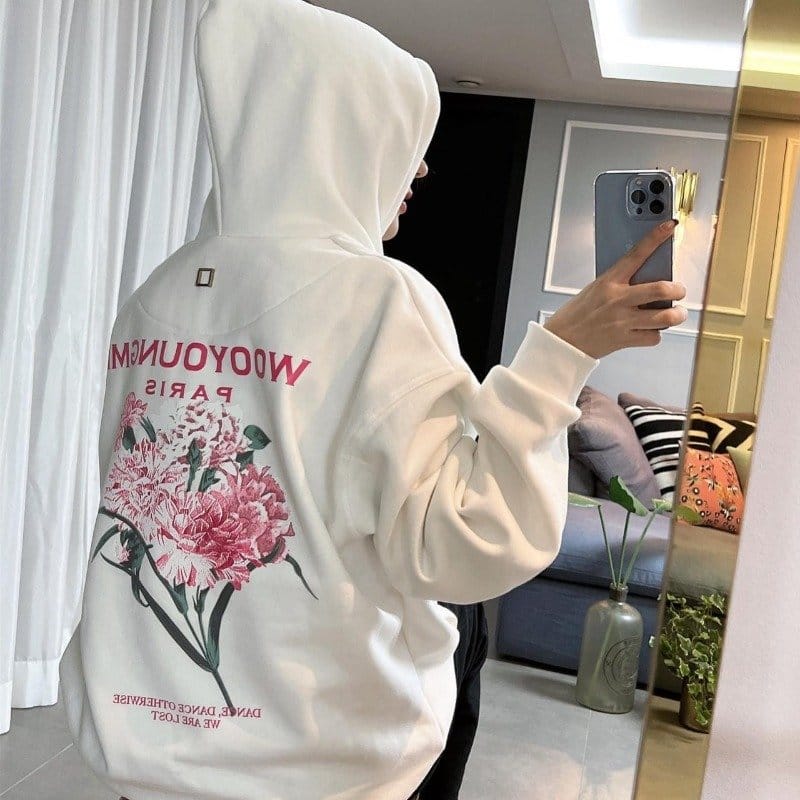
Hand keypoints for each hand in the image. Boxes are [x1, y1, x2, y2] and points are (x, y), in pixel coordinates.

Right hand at [544, 220, 687, 358]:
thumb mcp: (595, 290)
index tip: (669, 227)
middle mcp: (618, 300)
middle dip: (678, 290)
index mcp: (609, 282)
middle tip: (679, 291)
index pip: (636, 254)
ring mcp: (622, 321)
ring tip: (677, 313)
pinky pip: (653, 337)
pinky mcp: (624, 340)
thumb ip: (619, 284)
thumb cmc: (576, 315)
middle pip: (661, 289)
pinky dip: (655, 334)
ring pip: (665, 317)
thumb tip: (645, 279)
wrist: (562, 340)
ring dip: (677, 315)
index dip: (655, 238)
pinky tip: (651, 330)